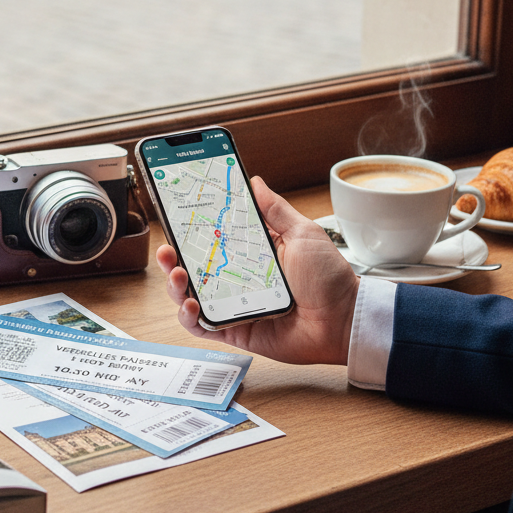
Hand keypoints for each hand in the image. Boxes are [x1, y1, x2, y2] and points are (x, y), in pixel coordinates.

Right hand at [156, 175, 358, 365]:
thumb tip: (254, 182)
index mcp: (251, 253)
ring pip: (190, 295)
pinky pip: (201, 326)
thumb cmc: (329, 279)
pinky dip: (189, 317)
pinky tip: (191, 305)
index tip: (175, 213)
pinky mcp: (233, 330)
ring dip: (176, 285)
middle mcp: (237, 278)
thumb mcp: (302, 234)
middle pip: (193, 266)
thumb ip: (275, 210)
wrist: (344, 320)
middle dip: (173, 257)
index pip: (213, 238)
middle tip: (168, 247)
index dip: (191, 228)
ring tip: (178, 274)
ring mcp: (233, 305)